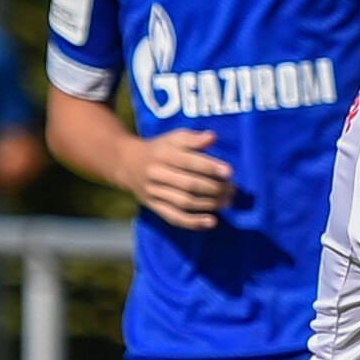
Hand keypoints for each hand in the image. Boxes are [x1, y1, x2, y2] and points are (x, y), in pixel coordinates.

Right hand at [118, 127, 232, 230]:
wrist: (127, 163)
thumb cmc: (160, 149)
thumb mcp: (173, 138)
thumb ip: (193, 139)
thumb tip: (212, 137)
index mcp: (163, 154)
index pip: (188, 162)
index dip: (209, 167)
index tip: (229, 172)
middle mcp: (156, 174)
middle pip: (189, 185)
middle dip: (215, 188)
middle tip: (233, 189)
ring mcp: (154, 192)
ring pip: (184, 202)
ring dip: (210, 204)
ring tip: (227, 202)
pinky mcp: (154, 206)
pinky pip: (174, 217)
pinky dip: (194, 222)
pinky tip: (212, 222)